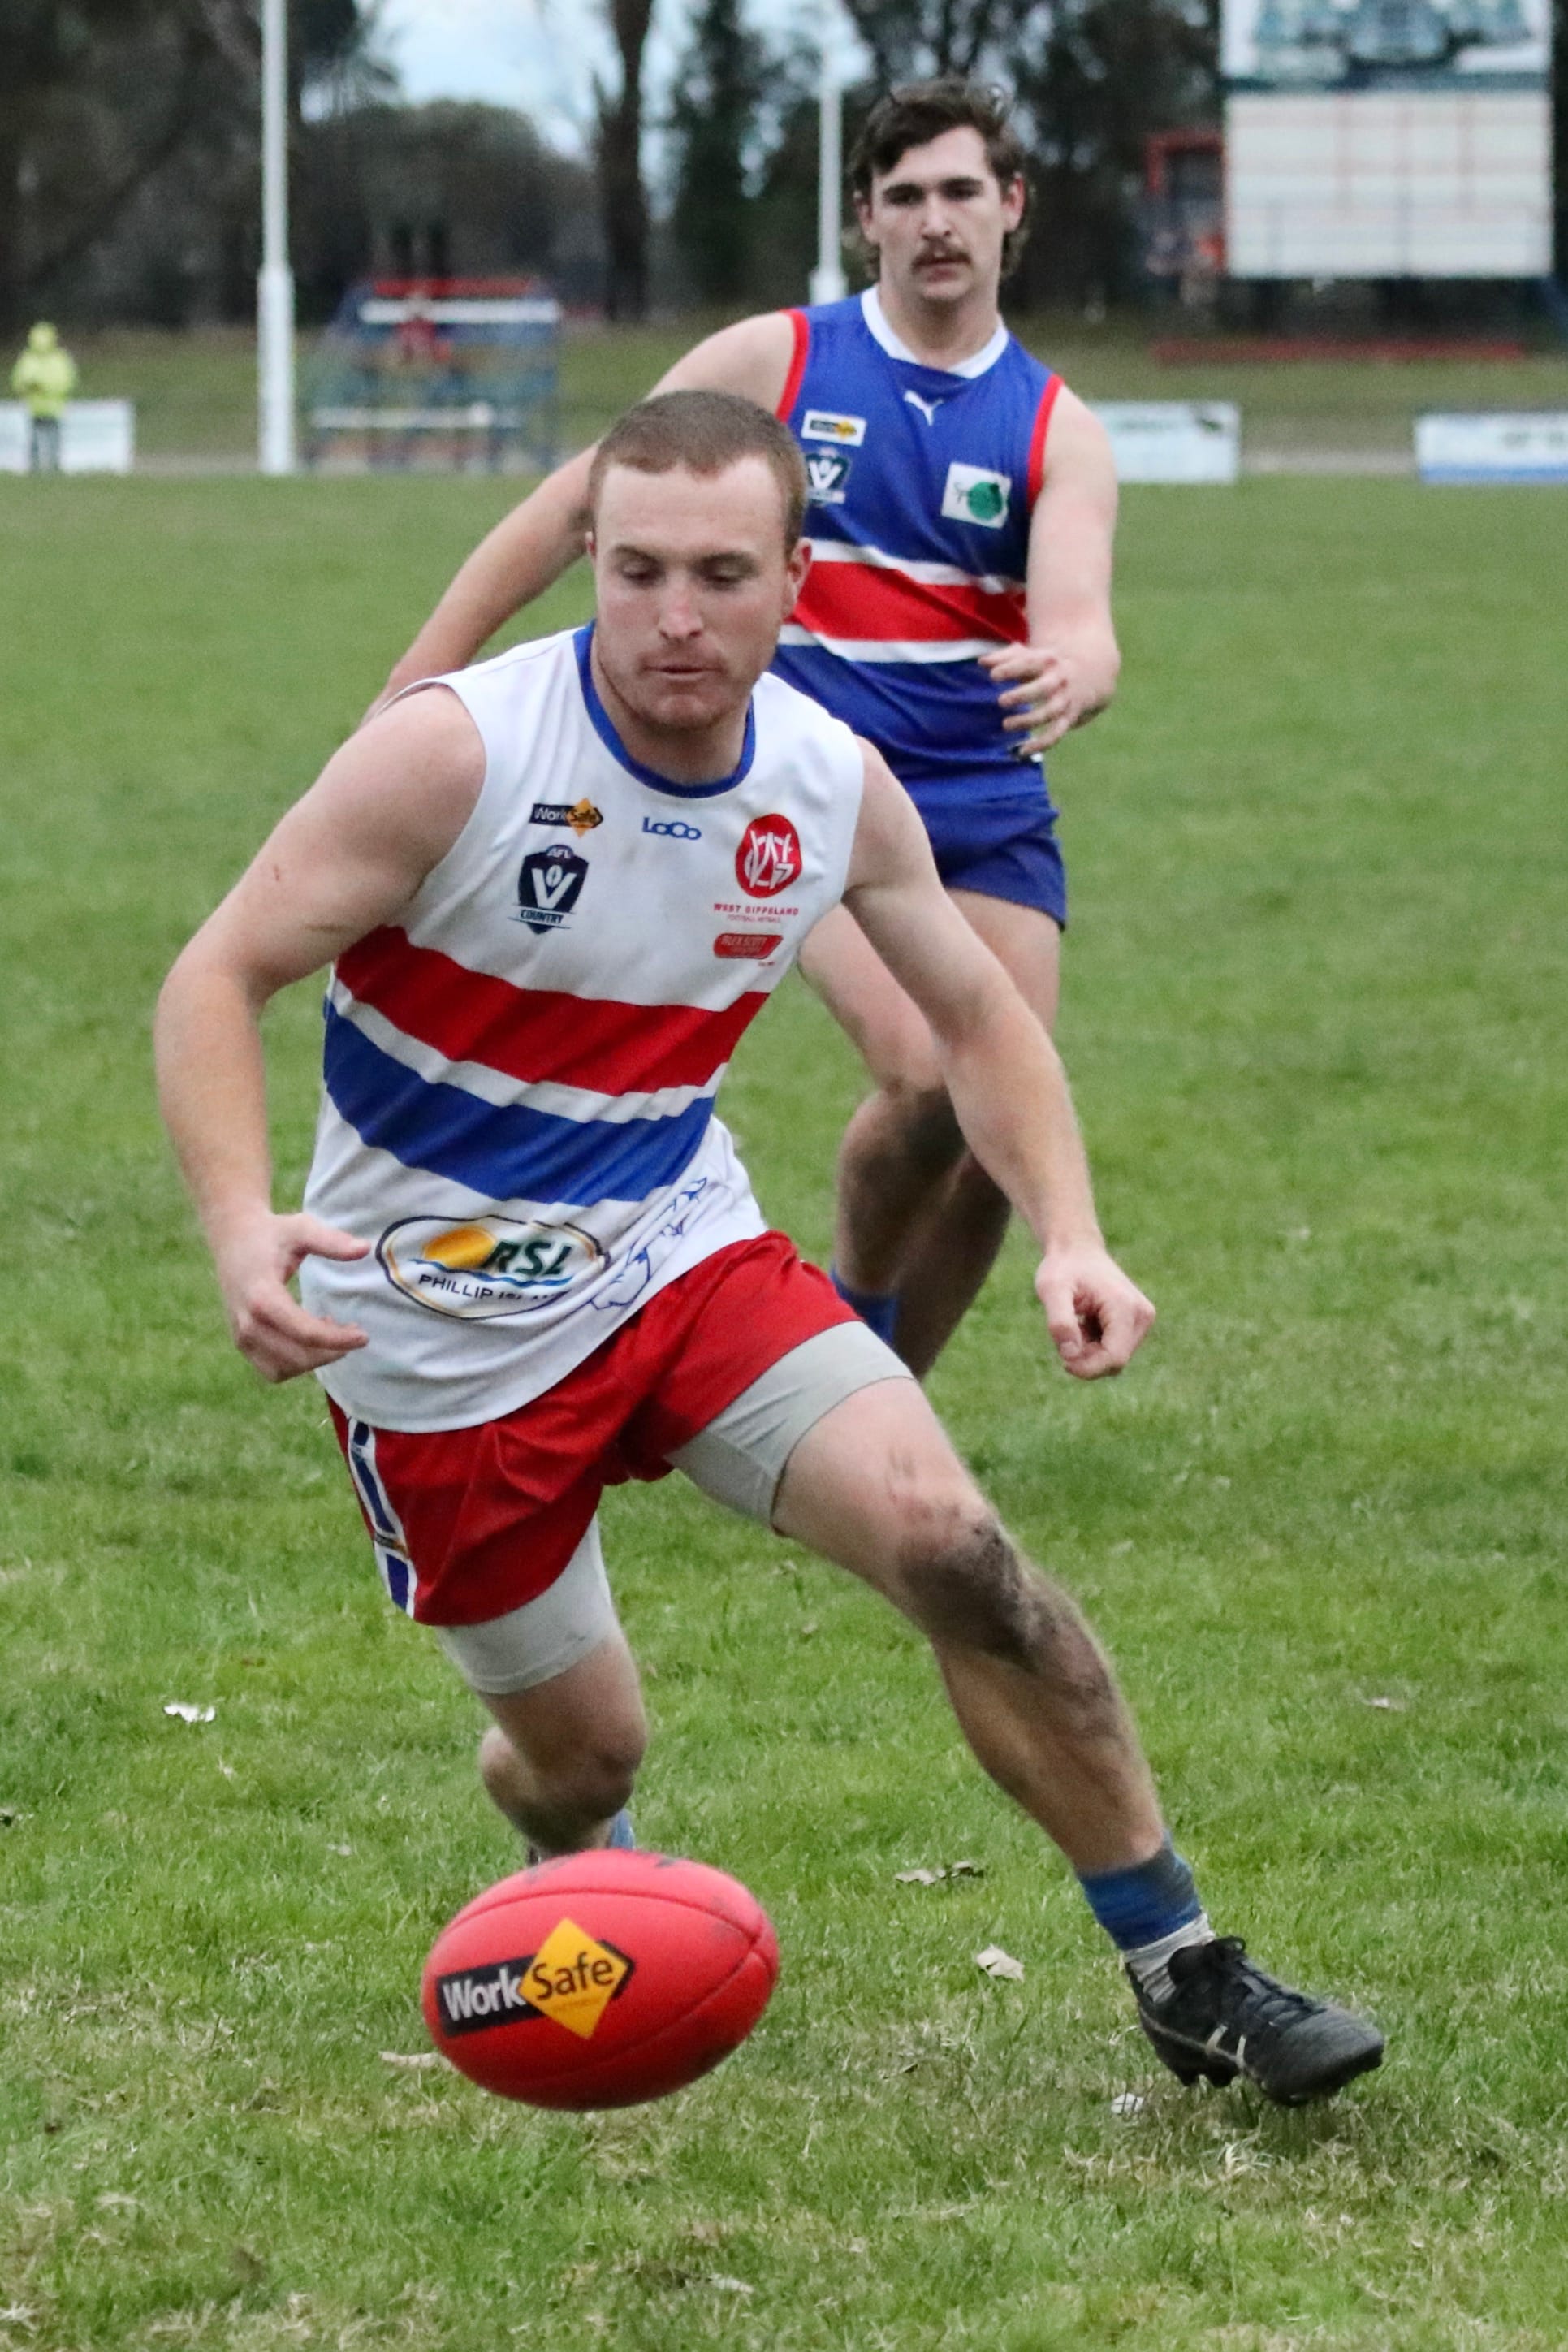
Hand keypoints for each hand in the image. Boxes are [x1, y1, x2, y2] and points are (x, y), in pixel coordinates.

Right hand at [214, 1211, 370, 1383]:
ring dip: (314, 1360)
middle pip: (297, 1356)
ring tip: (331, 1332)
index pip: (305, 1332)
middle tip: (353, 1333)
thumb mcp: (301, 1229)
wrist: (232, 1239)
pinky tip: (309, 1341)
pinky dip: (295, 1364)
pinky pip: (271, 1370)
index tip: (363, 1336)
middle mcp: (247, 1322)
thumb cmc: (271, 1233)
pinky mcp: (241, 1342)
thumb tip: (365, 1248)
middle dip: (331, 1351)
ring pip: (283, 1370)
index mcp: (262, 1297)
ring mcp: (241, 1336)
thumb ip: (331, 1241)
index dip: (338, 1339)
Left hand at [980, 642, 1102, 758]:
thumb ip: (1006, 658)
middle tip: (1001, 701)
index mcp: (1048, 661)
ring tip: (1006, 725)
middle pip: (1043, 688)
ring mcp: (1064, 700)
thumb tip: (982, 662)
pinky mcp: (1068, 718)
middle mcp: (1059, 680)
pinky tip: (1022, 751)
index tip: (993, 675)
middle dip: (1023, 695)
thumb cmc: (1050, 664)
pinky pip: (1056, 734)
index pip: (1029, 663)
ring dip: (1028, 721)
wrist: (1091, 673)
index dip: (1012, 668)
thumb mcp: (1032, 656)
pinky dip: (1040, 745)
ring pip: (1049, 713)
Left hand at [1034, 1244, 1154, 1379]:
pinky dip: (1094, 1344)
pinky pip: (1114, 1349)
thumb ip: (1059, 1321)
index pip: (1114, 1358)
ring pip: (1114, 1358)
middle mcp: (1142, 1315)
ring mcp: (1142, 1319)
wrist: (1077, 1249)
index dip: (1087, 1368)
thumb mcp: (1052, 1290)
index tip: (1063, 1361)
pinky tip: (1084, 1322)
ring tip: (1076, 1322)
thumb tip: (1070, 1355)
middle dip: (1087, 1357)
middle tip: (1065, 1334)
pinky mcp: (1137, 1323)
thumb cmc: (1063, 1268)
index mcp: (1126, 1308)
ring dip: (1090, 1351)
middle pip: (1115, 1361)